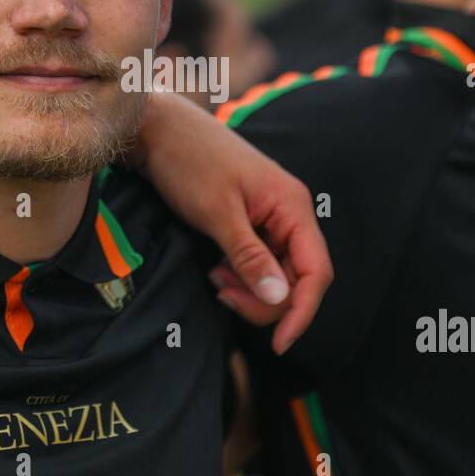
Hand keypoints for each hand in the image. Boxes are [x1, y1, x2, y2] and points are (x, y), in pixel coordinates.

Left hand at [130, 94, 332, 354]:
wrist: (158, 129)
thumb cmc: (189, 162)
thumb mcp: (218, 214)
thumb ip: (250, 258)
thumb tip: (280, 299)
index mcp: (292, 206)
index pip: (316, 272)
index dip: (302, 312)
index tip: (279, 345)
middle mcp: (289, 212)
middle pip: (298, 278)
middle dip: (266, 301)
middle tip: (223, 295)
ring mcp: (271, 217)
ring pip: (277, 274)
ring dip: (250, 289)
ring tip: (215, 280)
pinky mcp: (251, 222)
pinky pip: (259, 262)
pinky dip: (240, 276)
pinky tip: (216, 270)